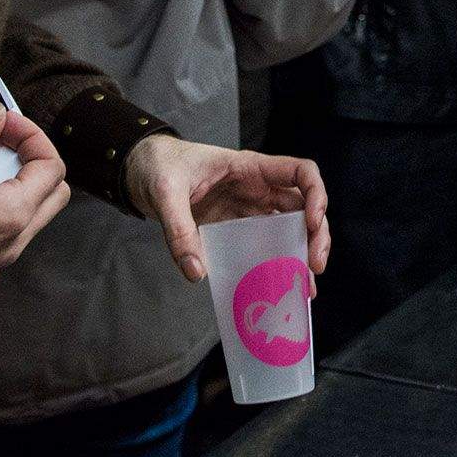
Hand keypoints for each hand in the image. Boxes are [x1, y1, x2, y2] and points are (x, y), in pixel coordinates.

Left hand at [125, 136, 330, 280]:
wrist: (140, 172)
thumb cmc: (158, 167)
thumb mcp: (165, 192)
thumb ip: (178, 230)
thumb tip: (197, 272)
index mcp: (250, 168)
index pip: (301, 172)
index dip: (316, 194)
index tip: (312, 222)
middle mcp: (258, 188)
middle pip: (304, 206)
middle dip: (316, 235)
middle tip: (314, 265)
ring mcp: (249, 210)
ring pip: (290, 230)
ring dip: (302, 255)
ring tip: (306, 288)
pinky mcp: (236, 230)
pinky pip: (264, 246)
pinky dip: (276, 266)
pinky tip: (281, 289)